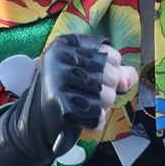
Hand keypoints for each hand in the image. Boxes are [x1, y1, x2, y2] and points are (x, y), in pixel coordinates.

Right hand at [0, 35, 134, 165]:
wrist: (36, 120)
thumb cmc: (69, 90)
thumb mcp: (90, 72)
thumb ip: (117, 71)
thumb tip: (128, 80)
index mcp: (66, 44)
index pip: (111, 55)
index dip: (114, 70)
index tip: (99, 75)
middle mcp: (60, 59)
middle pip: (111, 75)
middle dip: (109, 90)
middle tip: (92, 93)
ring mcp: (58, 82)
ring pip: (107, 96)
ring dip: (103, 106)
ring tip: (87, 104)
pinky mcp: (60, 106)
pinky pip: (98, 116)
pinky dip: (97, 121)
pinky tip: (84, 117)